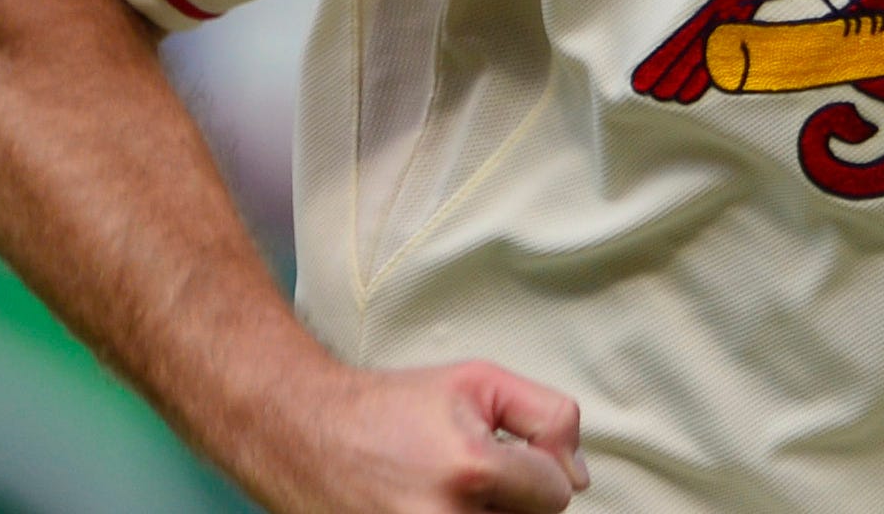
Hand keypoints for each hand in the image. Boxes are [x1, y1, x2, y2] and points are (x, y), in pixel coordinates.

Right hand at [242, 359, 593, 512]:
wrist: (304, 435)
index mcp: (471, 470)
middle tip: (465, 474)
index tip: (503, 453)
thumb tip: (579, 476)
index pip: (557, 494)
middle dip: (511, 500)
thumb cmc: (391, 407)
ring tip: (446, 493)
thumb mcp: (481, 382)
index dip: (537, 467)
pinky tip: (431, 506)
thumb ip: (549, 417)